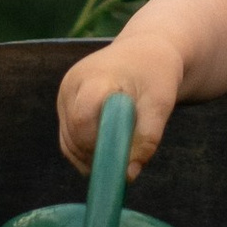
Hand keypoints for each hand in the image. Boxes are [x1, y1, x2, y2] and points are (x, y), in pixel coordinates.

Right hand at [58, 44, 179, 173]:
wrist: (145, 52)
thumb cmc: (156, 75)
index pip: (82, 119)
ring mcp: (65, 96)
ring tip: (122, 155)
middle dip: (98, 155)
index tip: (123, 158)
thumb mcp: (161, 103)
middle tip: (126, 162)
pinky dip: (87, 153)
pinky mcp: (65, 107)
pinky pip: (69, 140)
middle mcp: (72, 86)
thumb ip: (148, 137)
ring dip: (92, 157)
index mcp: (94, 78)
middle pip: (73, 135)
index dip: (98, 145)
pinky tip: (109, 153)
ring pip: (69, 142)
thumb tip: (129, 175)